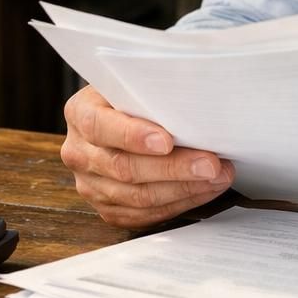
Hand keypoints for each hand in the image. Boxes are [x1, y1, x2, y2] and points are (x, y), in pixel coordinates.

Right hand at [60, 85, 234, 227]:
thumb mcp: (135, 81)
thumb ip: (153, 89)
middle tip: (211, 165)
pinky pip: (142, 215)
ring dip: (183, 189)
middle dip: (174, 168)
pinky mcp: (106, 207)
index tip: (167, 141)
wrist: (124, 116)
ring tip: (217, 178)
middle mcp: (79, 151)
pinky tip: (203, 191)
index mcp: (80, 112)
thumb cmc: (136, 95)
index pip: (100, 126)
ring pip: (136, 197)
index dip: (133, 136)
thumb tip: (194, 98)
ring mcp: (90, 184)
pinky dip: (178, 204)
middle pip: (124, 167)